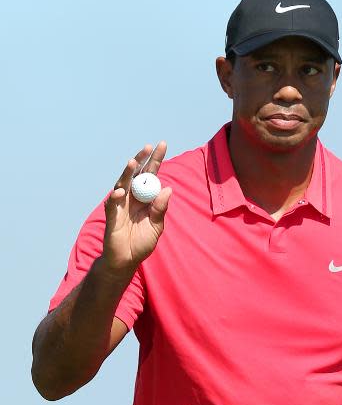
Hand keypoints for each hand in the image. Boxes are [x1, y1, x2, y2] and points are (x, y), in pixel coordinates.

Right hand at [103, 142, 171, 273]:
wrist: (127, 259)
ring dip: (127, 173)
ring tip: (133, 162)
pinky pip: (112, 203)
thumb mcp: (156, 226)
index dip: (155, 160)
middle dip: (142, 159)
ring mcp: (120, 204)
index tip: (162, 144)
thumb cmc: (142, 243)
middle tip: (149, 146)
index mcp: (145, 198)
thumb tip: (167, 189)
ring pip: (122, 183)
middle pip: (136, 174)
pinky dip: (115, 197)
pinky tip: (121, 192)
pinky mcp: (112, 215)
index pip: (151, 175)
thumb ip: (160, 209)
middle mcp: (132, 197)